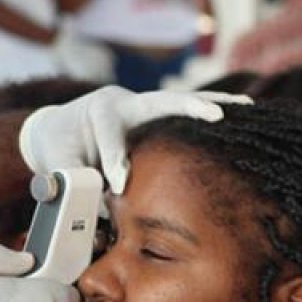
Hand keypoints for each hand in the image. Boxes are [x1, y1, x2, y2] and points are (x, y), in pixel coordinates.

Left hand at [18, 87, 248, 193]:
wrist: (55, 128)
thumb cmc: (57, 148)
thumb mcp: (57, 163)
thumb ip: (75, 179)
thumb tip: (103, 200)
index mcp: (100, 110)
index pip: (111, 133)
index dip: (114, 158)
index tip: (119, 183)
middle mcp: (126, 103)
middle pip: (161, 101)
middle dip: (190, 108)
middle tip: (215, 116)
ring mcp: (141, 108)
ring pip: (180, 104)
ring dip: (214, 105)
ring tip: (246, 108)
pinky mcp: (151, 119)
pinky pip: (183, 115)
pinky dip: (209, 114)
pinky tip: (241, 115)